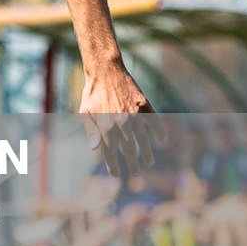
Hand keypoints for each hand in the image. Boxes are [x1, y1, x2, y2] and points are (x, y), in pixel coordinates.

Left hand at [77, 63, 160, 177]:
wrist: (105, 70)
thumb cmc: (92, 93)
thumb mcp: (85, 112)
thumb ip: (91, 131)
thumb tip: (95, 149)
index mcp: (105, 127)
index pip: (110, 153)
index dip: (114, 165)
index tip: (117, 175)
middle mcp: (121, 123)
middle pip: (130, 150)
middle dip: (133, 164)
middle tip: (137, 174)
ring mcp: (134, 114)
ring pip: (144, 139)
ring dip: (148, 152)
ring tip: (149, 162)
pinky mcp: (144, 105)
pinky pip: (154, 122)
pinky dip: (159, 131)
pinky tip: (161, 140)